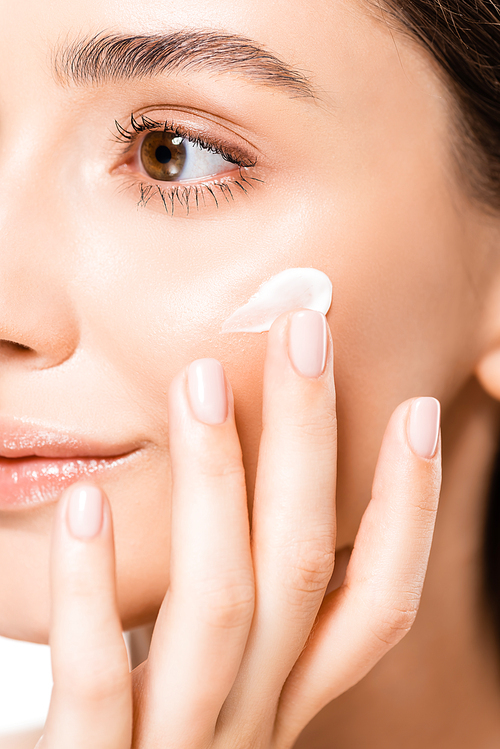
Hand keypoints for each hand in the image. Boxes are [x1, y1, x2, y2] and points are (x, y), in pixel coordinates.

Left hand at [37, 309, 440, 748]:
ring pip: (224, 609)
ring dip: (217, 483)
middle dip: (313, 446)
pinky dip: (95, 589)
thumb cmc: (138, 739)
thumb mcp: (201, 676)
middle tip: (305, 336)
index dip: (408, 513)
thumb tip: (226, 489)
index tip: (418, 415)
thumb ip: (222, 606)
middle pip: (303, 573)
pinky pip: (100, 679)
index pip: (375, 607)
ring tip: (201, 383)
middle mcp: (251, 727)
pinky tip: (84, 504)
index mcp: (280, 699)